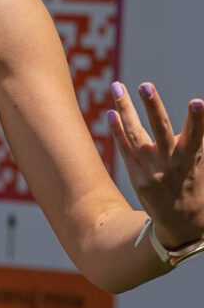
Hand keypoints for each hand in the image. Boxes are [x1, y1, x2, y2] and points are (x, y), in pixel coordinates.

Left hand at [108, 82, 203, 248]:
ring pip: (135, 134)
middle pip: (160, 130)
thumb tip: (200, 109)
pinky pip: (124, 149)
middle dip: (153, 106)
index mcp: (191, 158)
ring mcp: (151, 169)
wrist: (181, 222)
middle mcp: (171, 163)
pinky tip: (111, 112)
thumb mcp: (199, 161)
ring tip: (117, 86)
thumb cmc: (193, 181)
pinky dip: (117, 130)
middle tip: (145, 85)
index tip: (198, 102)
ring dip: (125, 109)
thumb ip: (196, 136)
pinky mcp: (136, 175)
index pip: (196, 135)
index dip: (198, 120)